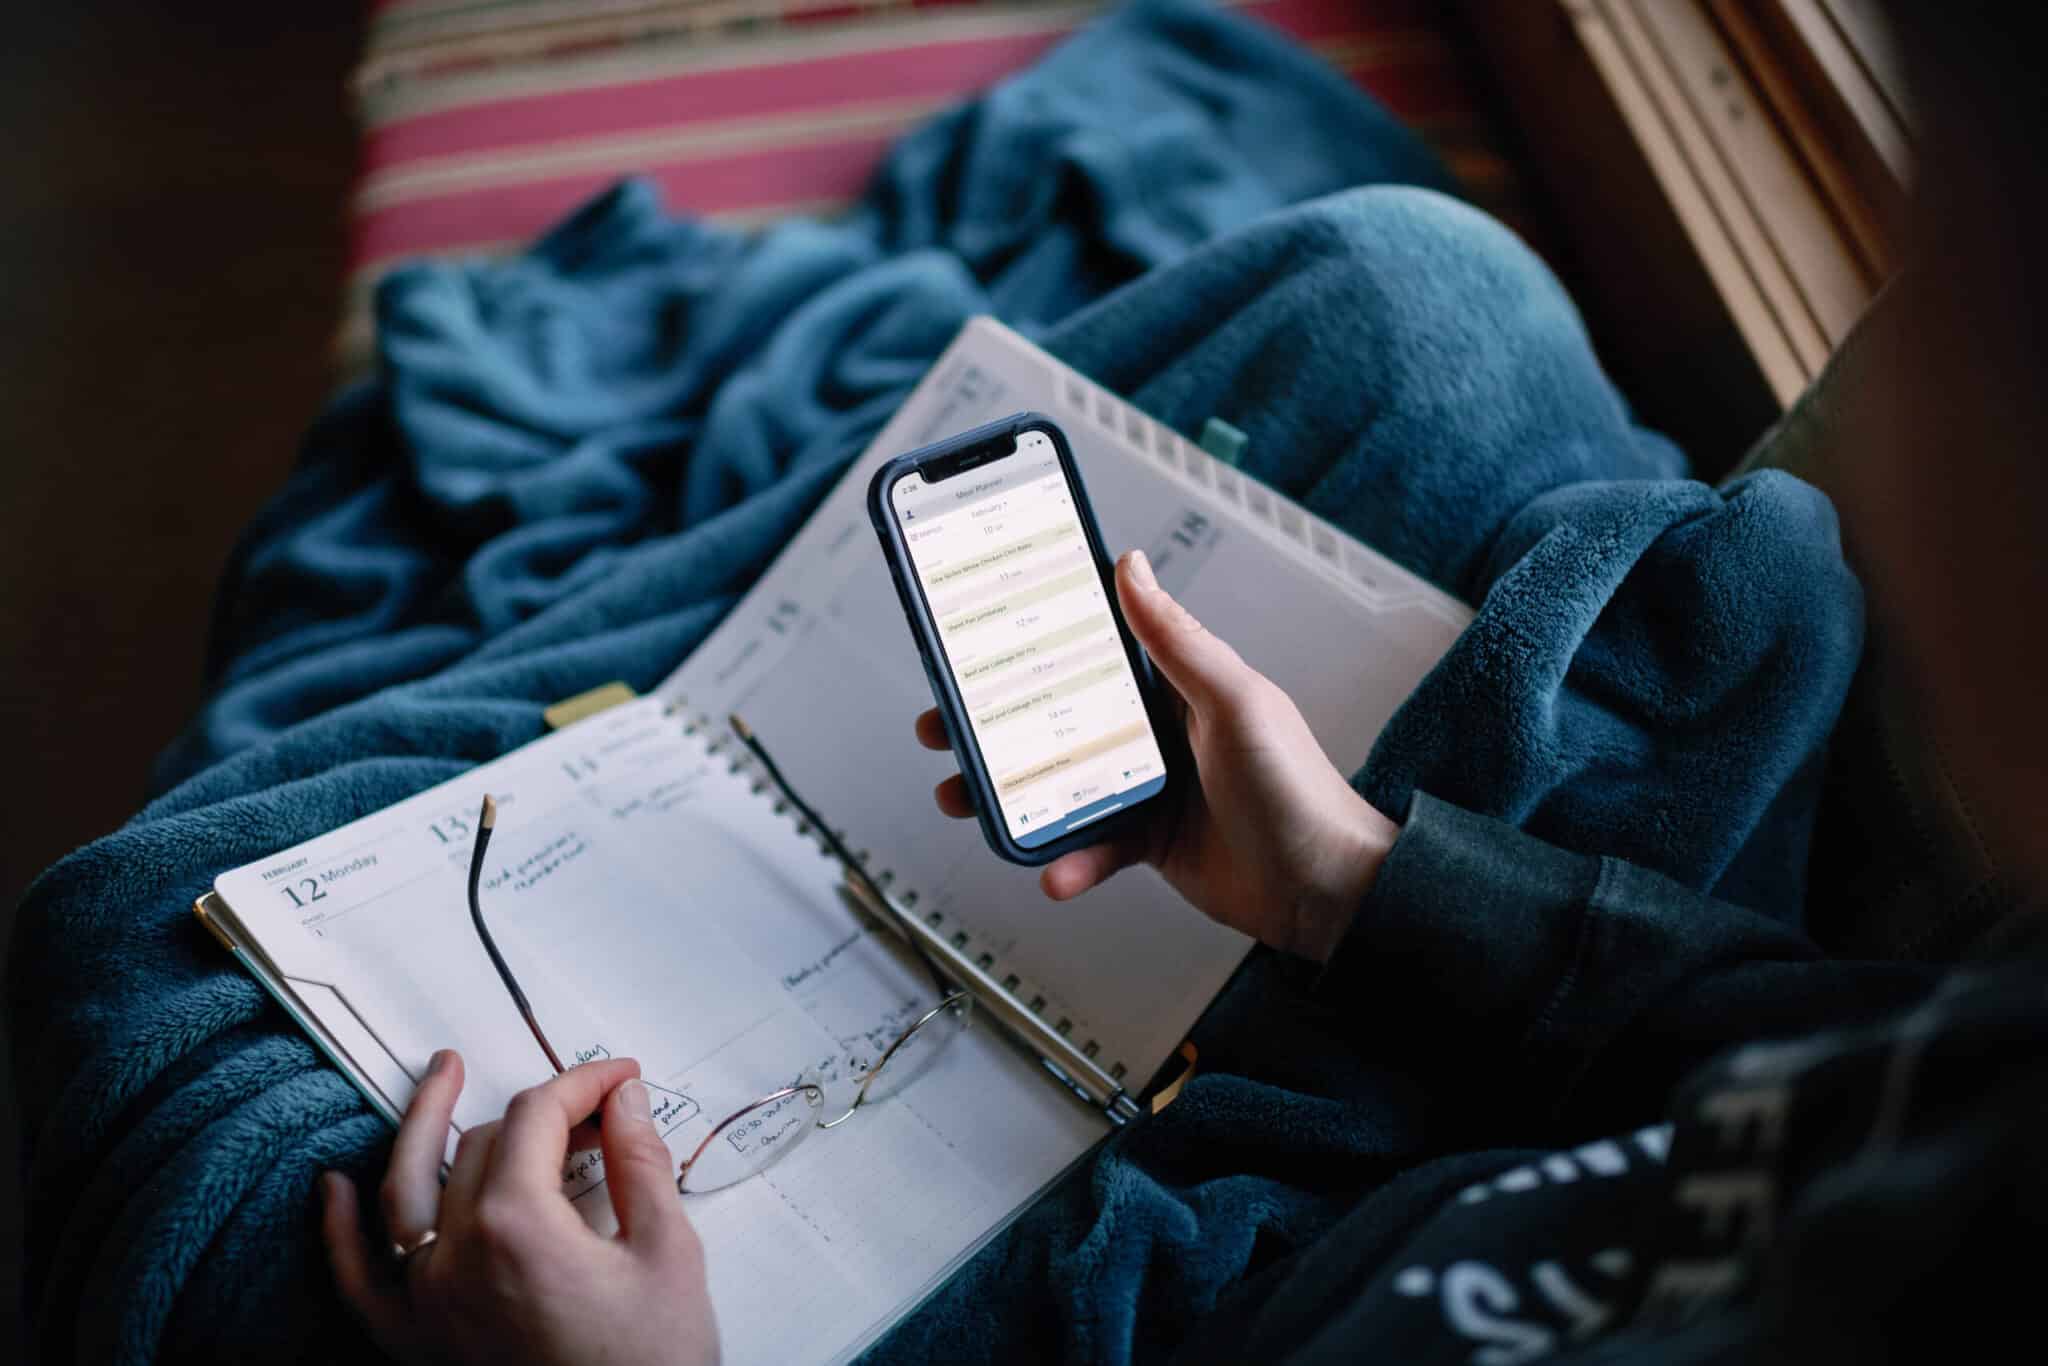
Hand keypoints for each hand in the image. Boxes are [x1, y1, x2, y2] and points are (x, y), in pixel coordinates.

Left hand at [321, 1052, 717, 1365]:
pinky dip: (340, 1230)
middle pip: (484, 1145)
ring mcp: (429, 1303)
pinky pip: (359, 1278)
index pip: (538, 1117)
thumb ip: (640, 1165)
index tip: (616, 1083)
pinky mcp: (418, 1343)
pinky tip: (334, 1188)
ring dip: (421, 1125)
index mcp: (519, 1228)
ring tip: (440, 1079)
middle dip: (538, 1112)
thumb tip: (623, 1106)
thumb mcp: (669, 1254)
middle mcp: (459, 1259)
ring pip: (406, 1188)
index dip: (583, 1084)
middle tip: (588, 1113)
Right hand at [918, 550, 1398, 961]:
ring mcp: (1147, 787)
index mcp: (1174, 684)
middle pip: (1054, 716)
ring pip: (1056, 782)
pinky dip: (1067, 860)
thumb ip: (1177, 639)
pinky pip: (1089, 846)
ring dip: (1007, 792)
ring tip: (965, 797)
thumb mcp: (1234, 700)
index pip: (1091, 648)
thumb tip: (1132, 565)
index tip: (978, 633)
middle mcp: (1154, 731)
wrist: (1326, 891)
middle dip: (993, 722)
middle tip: (944, 723)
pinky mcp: (1146, 842)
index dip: (1033, 640)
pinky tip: (1056, 871)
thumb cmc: (1298, 788)